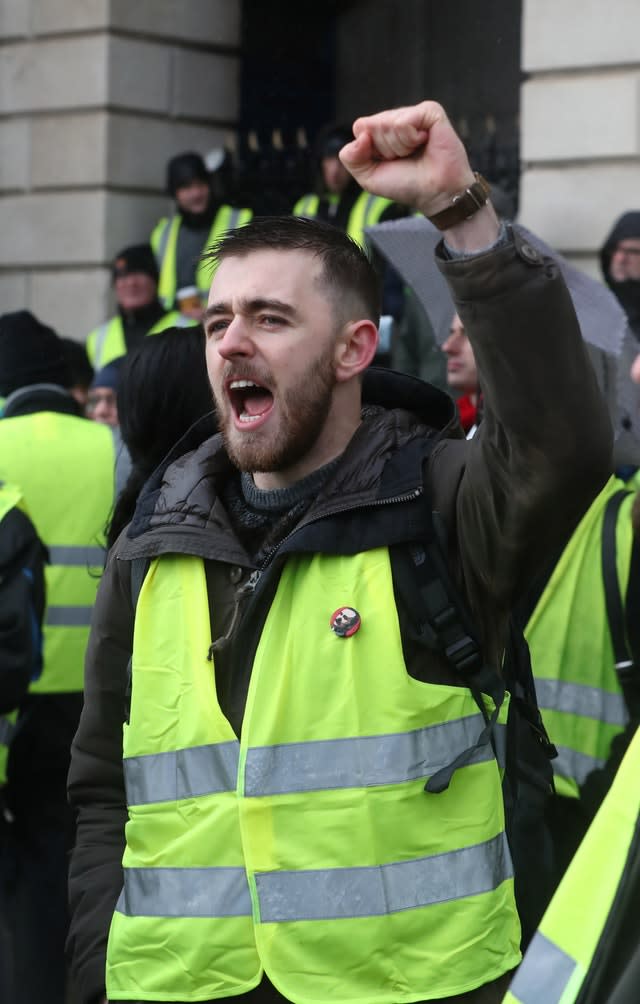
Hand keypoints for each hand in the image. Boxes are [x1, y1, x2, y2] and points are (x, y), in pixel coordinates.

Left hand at [340, 101, 474, 217]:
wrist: (435, 193)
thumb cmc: (406, 185)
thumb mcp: (368, 177)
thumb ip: (350, 158)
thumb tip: (360, 134)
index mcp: (382, 130)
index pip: (360, 127)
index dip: (369, 150)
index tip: (388, 161)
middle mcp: (397, 118)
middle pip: (373, 125)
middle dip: (386, 149)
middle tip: (405, 158)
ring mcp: (414, 113)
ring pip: (388, 123)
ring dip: (400, 146)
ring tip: (416, 152)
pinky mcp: (430, 111)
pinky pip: (405, 121)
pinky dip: (411, 139)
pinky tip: (424, 143)